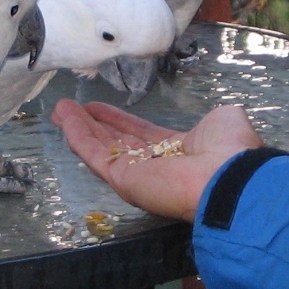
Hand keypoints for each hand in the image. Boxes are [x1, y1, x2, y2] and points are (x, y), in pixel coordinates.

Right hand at [51, 100, 263, 221]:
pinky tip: (64, 119)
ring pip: (100, 147)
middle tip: (70, 108)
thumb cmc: (229, 149)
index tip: (97, 108)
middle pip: (114, 141)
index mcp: (177, 151)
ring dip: (78, 127)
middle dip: (92, 124)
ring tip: (60, 109)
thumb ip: (211, 119)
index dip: (117, 120)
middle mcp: (153, 165)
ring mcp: (135, 175)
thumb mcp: (223, 121)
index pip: (140, 135)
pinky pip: (95, 155)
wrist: (229, 178)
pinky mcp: (122, 180)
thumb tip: (212, 119)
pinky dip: (78, 136)